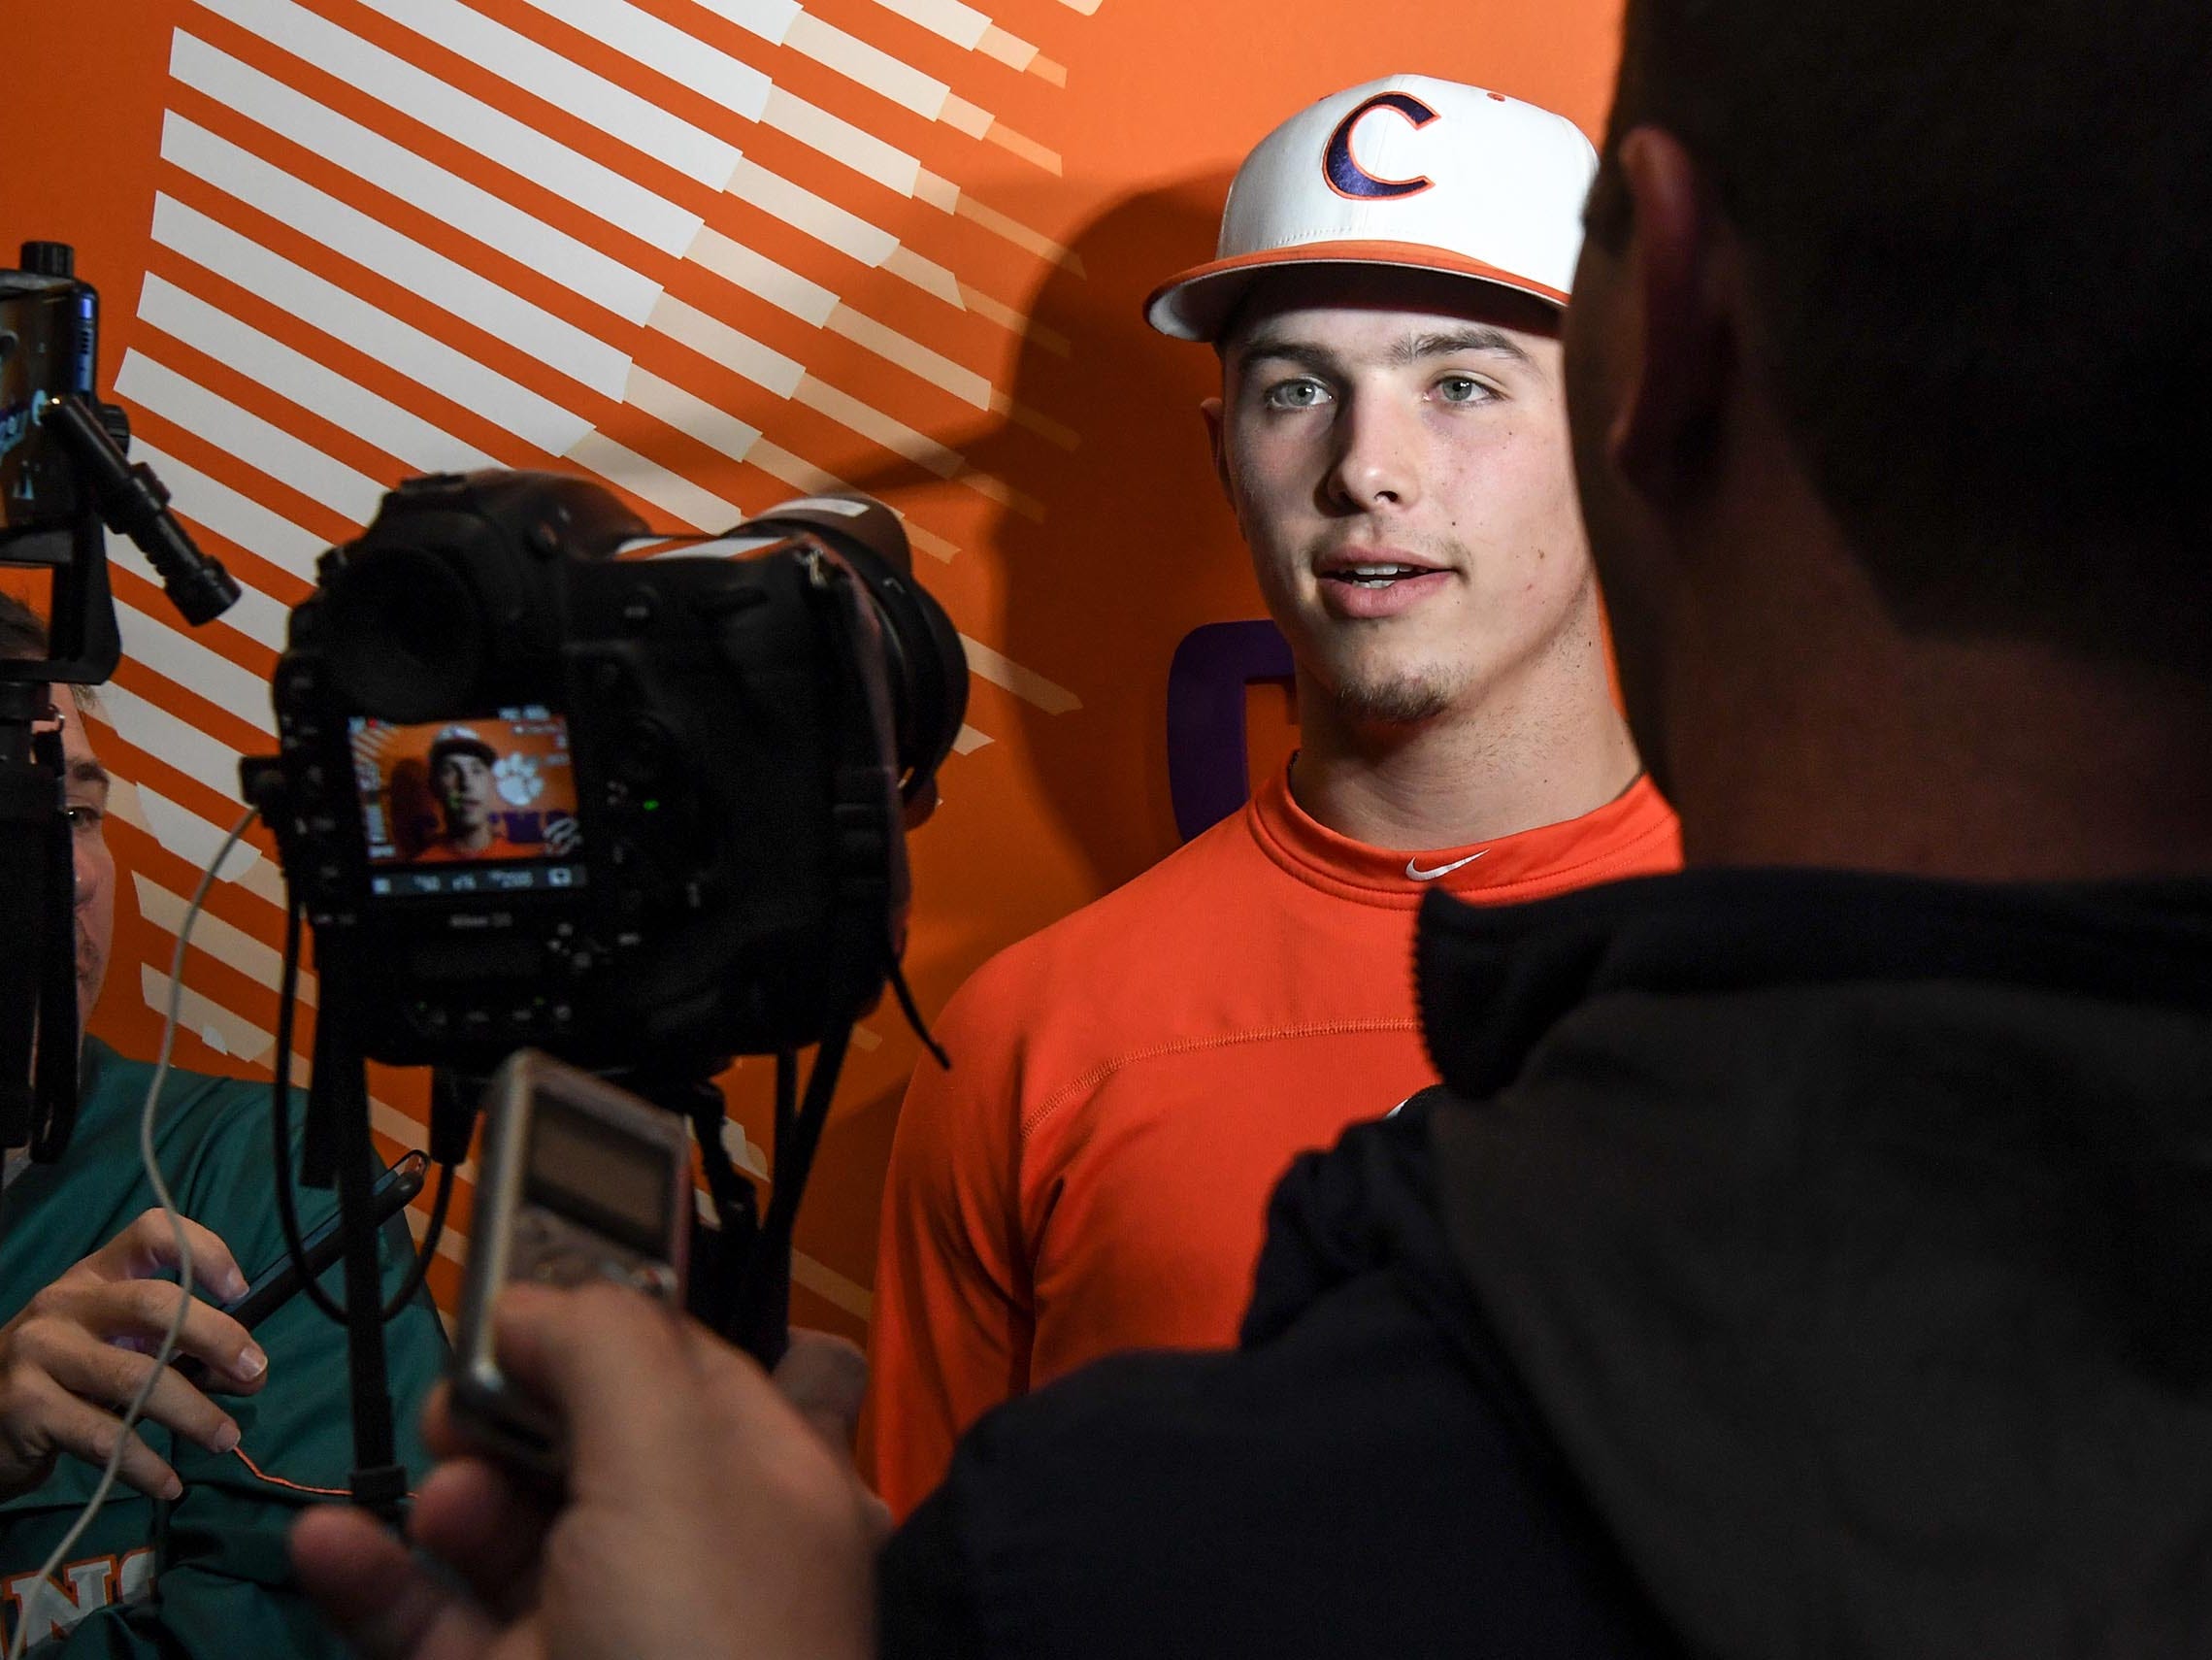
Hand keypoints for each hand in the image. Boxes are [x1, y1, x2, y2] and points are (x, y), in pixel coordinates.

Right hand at [0, 1208, 265, 1501]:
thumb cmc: (65, 1376)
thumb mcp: (116, 1346)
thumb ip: (176, 1348)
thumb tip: (247, 1370)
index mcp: (95, 1276)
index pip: (152, 1233)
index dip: (205, 1252)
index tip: (240, 1289)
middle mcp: (65, 1304)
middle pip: (155, 1304)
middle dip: (217, 1337)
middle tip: (253, 1372)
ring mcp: (40, 1353)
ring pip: (135, 1377)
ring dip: (193, 1412)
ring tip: (225, 1437)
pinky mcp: (27, 1407)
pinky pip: (103, 1437)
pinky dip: (146, 1465)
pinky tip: (170, 1483)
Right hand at [290, 1285, 878, 1659]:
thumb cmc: (699, 1639)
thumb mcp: (675, 1461)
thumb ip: (608, 1348)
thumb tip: (533, 1305)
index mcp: (768, 1479)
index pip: (686, 1359)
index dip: (600, 1318)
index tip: (509, 1299)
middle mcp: (693, 1553)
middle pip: (586, 1442)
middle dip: (510, 1409)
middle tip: (464, 1405)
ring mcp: (602, 1636)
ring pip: (504, 1534)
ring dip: (445, 1492)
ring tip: (431, 1489)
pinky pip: (434, 1625)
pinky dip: (377, 1580)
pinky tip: (327, 1544)